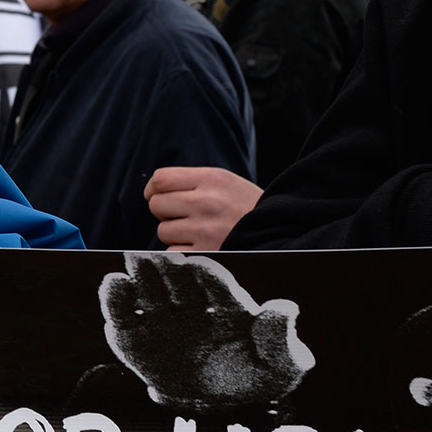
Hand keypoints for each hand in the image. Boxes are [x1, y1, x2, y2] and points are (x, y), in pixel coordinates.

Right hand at [99, 250, 313, 410]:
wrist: (218, 406)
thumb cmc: (252, 379)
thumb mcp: (280, 366)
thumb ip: (279, 340)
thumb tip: (285, 309)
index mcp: (226, 308)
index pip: (215, 286)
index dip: (206, 277)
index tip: (197, 268)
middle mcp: (191, 307)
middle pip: (177, 281)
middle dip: (169, 268)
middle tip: (159, 256)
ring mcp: (162, 321)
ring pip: (148, 291)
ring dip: (141, 275)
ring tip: (134, 262)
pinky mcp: (136, 338)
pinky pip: (123, 316)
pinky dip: (115, 300)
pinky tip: (114, 284)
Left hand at [146, 166, 261, 250]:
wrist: (279, 231)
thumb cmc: (245, 207)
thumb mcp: (226, 183)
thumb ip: (192, 183)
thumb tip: (153, 191)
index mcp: (212, 179)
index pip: (160, 179)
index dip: (152, 189)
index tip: (155, 195)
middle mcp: (207, 201)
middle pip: (156, 205)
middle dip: (164, 211)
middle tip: (181, 215)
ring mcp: (206, 229)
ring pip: (163, 231)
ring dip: (173, 233)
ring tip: (196, 230)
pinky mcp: (207, 253)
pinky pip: (172, 251)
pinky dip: (181, 250)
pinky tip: (199, 245)